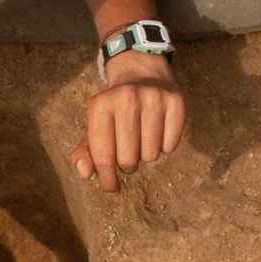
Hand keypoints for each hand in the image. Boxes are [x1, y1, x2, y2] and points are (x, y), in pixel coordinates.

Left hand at [71, 51, 185, 192]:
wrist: (141, 73)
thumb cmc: (114, 110)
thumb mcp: (94, 127)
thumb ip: (85, 152)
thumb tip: (85, 173)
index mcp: (100, 105)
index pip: (103, 157)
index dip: (107, 180)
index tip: (112, 188)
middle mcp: (126, 98)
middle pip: (128, 160)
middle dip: (128, 164)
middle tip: (128, 152)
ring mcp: (153, 97)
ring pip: (151, 155)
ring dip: (146, 155)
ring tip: (142, 138)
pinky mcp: (176, 101)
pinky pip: (170, 145)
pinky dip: (165, 146)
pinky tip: (158, 131)